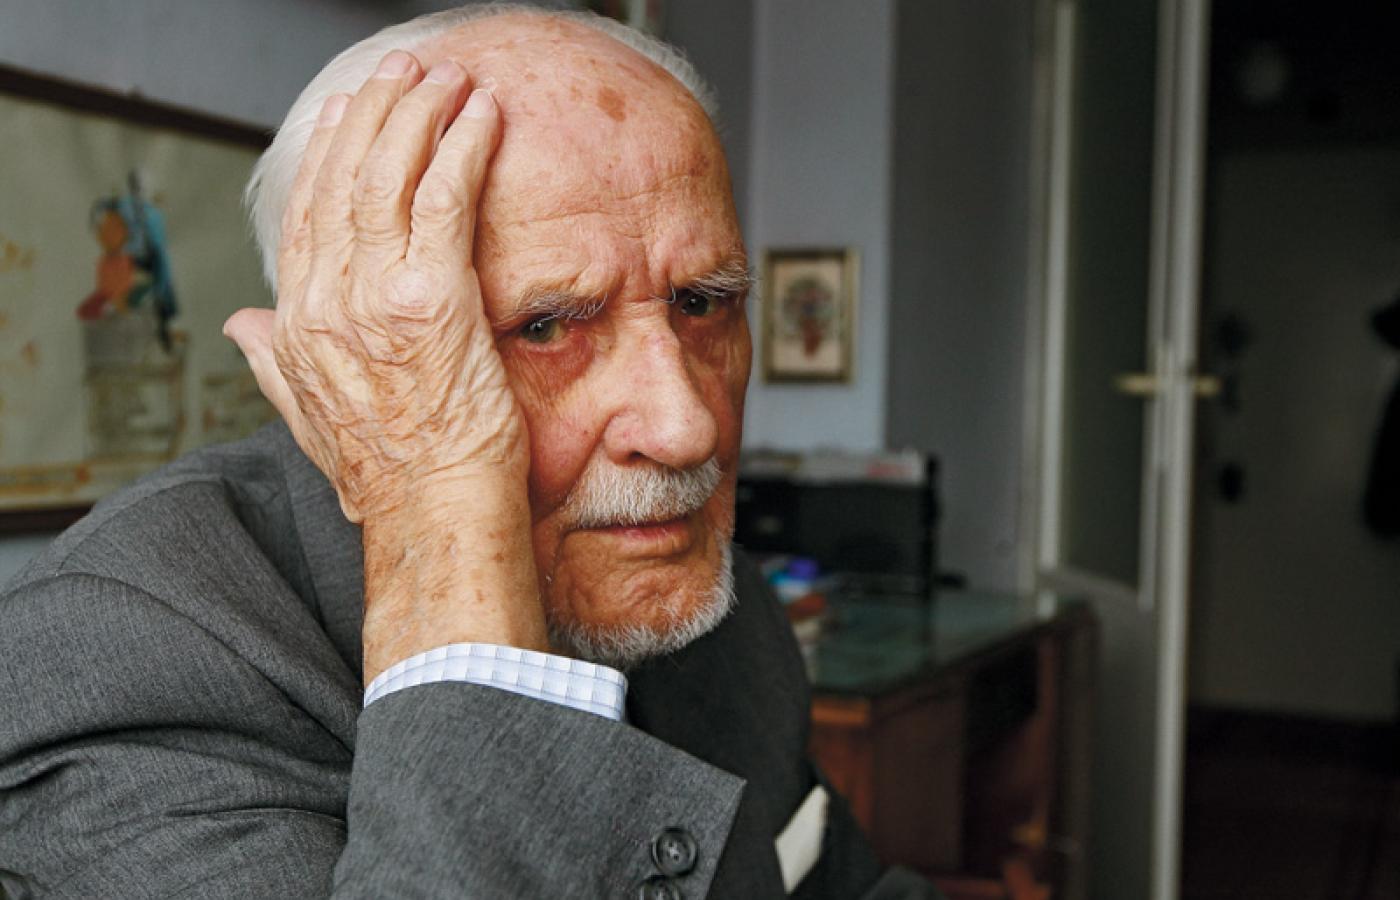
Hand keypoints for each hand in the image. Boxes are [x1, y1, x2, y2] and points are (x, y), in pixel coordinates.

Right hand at [225, 51, 522, 523]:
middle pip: (343, 181)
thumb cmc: (392, 479)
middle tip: (403, 75)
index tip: (351, 114)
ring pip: (388, 176)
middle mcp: (325, 300)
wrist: (433, 515)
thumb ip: (273, 364)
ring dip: (419, 115)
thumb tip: (239, 328)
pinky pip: (443, 198)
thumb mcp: (310, 419)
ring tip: (445, 80)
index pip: (306, 216)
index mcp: (296, 325)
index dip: (328, 157)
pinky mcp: (432, 295)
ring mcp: (374, 294)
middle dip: (375, 116)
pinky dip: (461, 148)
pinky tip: (481, 117)